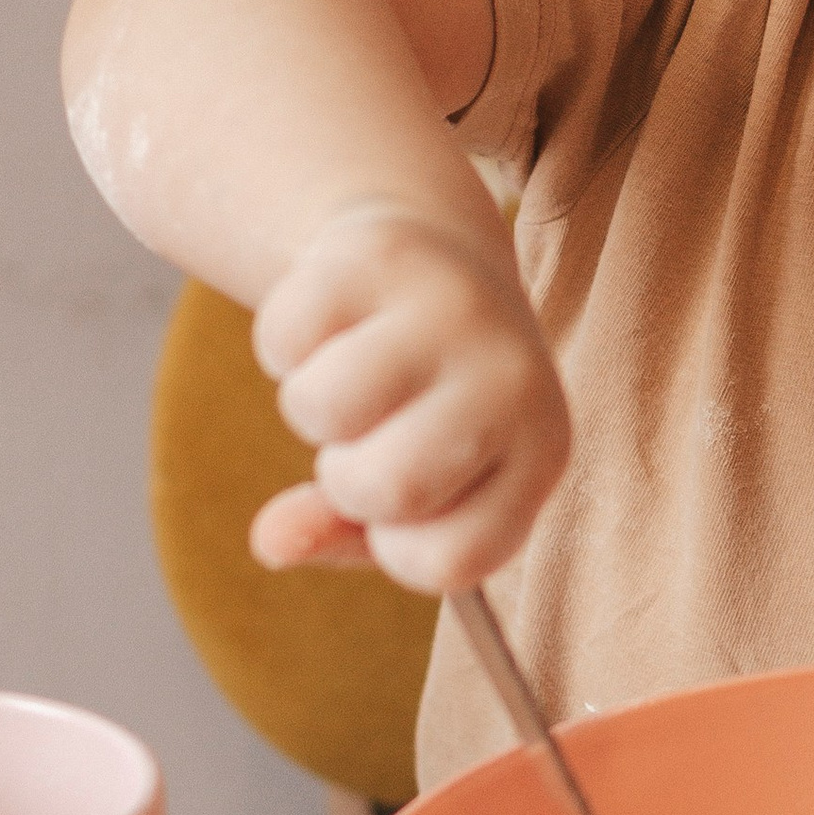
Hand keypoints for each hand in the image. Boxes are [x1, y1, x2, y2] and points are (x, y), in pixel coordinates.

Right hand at [245, 201, 570, 595]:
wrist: (434, 266)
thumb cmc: (426, 406)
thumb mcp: (414, 490)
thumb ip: (343, 537)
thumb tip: (271, 541)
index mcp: (542, 451)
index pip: (448, 560)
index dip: (398, 546)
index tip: (412, 502)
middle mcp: (516, 377)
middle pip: (385, 488)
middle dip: (348, 475)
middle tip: (376, 430)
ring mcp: (455, 308)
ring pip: (324, 408)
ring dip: (312, 407)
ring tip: (357, 375)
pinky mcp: (385, 254)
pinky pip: (285, 338)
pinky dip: (285, 344)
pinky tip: (336, 325)